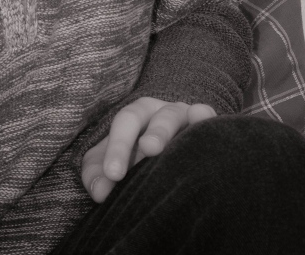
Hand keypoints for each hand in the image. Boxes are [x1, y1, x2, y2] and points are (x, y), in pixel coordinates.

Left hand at [82, 97, 215, 201]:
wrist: (172, 161)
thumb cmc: (137, 161)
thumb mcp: (114, 164)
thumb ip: (97, 175)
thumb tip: (98, 192)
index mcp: (138, 116)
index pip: (125, 122)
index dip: (118, 146)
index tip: (113, 175)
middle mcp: (162, 113)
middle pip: (155, 116)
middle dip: (152, 132)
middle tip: (148, 149)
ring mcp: (186, 117)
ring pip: (179, 115)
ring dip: (170, 129)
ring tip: (161, 146)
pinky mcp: (207, 126)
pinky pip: (207, 117)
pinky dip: (204, 117)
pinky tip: (201, 118)